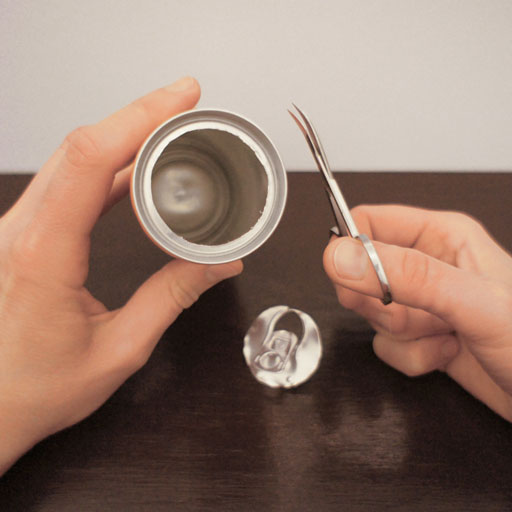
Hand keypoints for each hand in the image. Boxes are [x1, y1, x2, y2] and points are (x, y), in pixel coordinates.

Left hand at [0, 77, 241, 473]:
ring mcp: (17, 230)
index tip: (181, 98)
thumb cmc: (36, 389)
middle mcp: (21, 233)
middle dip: (139, 114)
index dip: (139, 119)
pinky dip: (107, 166)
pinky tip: (137, 165)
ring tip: (170, 126)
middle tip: (186, 101)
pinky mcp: (23, 234)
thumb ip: (171, 298)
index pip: (91, 163)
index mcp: (42, 257)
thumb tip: (218, 264)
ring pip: (72, 159)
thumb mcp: (118, 350)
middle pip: (81, 146)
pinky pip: (67, 183)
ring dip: (123, 135)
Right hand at [323, 204, 511, 421]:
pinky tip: (447, 353)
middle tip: (417, 311)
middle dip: (381, 302)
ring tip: (445, 334)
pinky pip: (386, 345)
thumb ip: (407, 276)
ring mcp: (423, 303)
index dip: (351, 248)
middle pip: (362, 272)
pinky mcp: (421, 336)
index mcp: (441, 236)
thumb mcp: (474, 301)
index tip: (354, 277)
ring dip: (403, 334)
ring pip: (372, 313)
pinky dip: (412, 358)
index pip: (368, 222)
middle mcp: (427, 266)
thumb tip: (342, 257)